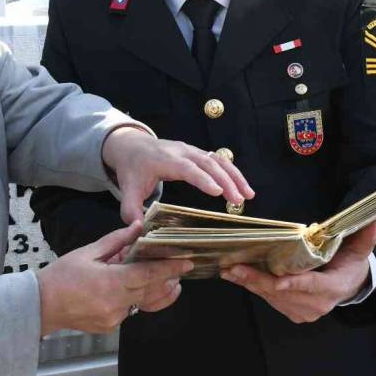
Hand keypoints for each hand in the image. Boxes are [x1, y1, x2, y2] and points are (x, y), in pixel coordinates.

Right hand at [35, 221, 193, 335]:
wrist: (40, 305)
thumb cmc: (61, 276)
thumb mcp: (88, 252)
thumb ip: (117, 241)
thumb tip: (138, 228)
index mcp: (112, 283)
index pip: (149, 274)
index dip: (170, 267)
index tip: (187, 261)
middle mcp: (117, 304)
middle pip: (151, 290)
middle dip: (168, 279)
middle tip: (182, 267)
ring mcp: (114, 318)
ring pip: (143, 303)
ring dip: (157, 291)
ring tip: (171, 282)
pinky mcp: (110, 326)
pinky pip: (131, 311)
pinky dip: (138, 299)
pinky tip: (140, 289)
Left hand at [101, 126, 254, 223]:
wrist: (133, 145)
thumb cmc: (132, 169)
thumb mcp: (127, 189)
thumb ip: (130, 210)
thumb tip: (138, 230)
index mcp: (165, 160)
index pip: (187, 168)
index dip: (203, 179)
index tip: (218, 192)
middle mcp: (182, 152)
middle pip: (208, 163)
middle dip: (226, 181)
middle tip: (239, 201)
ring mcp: (192, 151)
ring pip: (218, 160)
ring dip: (235, 176)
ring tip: (248, 195)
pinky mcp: (198, 153)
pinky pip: (219, 161)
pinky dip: (232, 173)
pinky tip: (242, 188)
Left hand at [219, 222, 375, 323]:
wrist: (351, 288)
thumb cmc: (352, 265)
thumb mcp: (360, 251)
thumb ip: (364, 238)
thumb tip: (372, 222)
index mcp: (333, 288)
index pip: (311, 286)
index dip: (293, 284)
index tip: (276, 281)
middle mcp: (317, 305)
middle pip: (284, 293)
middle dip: (257, 280)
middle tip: (235, 268)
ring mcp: (304, 311)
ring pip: (272, 297)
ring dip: (250, 284)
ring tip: (229, 270)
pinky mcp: (293, 312)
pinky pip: (271, 300)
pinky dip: (254, 288)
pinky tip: (238, 276)